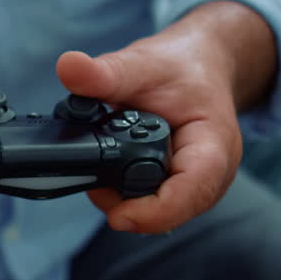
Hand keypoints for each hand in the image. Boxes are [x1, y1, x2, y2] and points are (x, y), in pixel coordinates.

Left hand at [56, 23, 245, 233]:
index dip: (154, 213)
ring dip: (123, 197)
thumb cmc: (181, 68)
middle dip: (127, 204)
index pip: (191, 192)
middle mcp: (210, 174)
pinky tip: (111, 169)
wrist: (199, 66)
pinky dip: (126, 190)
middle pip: (169, 211)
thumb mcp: (142, 64)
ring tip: (102, 165)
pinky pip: (151, 202)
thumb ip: (105, 73)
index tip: (117, 215)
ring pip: (157, 212)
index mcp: (213, 146)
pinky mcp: (178, 187)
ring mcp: (195, 185)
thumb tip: (67, 66)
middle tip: (94, 178)